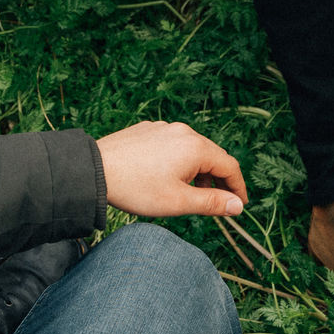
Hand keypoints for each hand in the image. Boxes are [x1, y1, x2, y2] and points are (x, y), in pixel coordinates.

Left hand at [95, 121, 246, 217]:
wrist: (94, 171)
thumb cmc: (137, 188)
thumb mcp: (178, 202)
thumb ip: (211, 203)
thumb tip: (238, 205)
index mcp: (196, 147)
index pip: (230, 166)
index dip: (238, 188)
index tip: (238, 205)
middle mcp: (183, 131)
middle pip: (212, 155)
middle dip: (218, 180)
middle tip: (216, 202)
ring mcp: (164, 128)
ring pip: (191, 149)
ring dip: (198, 171)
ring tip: (189, 192)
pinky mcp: (147, 130)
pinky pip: (172, 144)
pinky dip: (179, 161)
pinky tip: (166, 177)